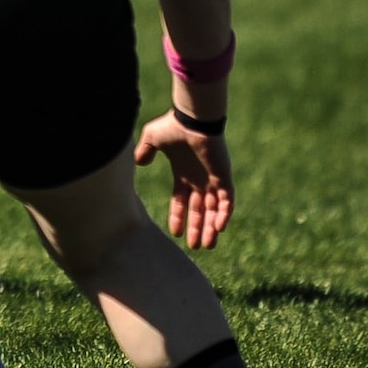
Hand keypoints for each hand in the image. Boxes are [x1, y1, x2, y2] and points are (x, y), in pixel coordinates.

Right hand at [133, 112, 234, 248]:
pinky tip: (219, 228)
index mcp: (184, 173)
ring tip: (207, 245)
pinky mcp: (224, 177)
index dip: (178, 216)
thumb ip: (145, 151)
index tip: (175, 233)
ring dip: (210, 227)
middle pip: (199, 210)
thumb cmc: (173, 126)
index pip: (182, 200)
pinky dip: (224, 214)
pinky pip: (227, 201)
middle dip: (196, 228)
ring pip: (214, 210)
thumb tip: (139, 162)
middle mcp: (200, 179)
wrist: (192, 119)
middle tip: (195, 247)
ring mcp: (213, 179)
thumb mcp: (152, 139)